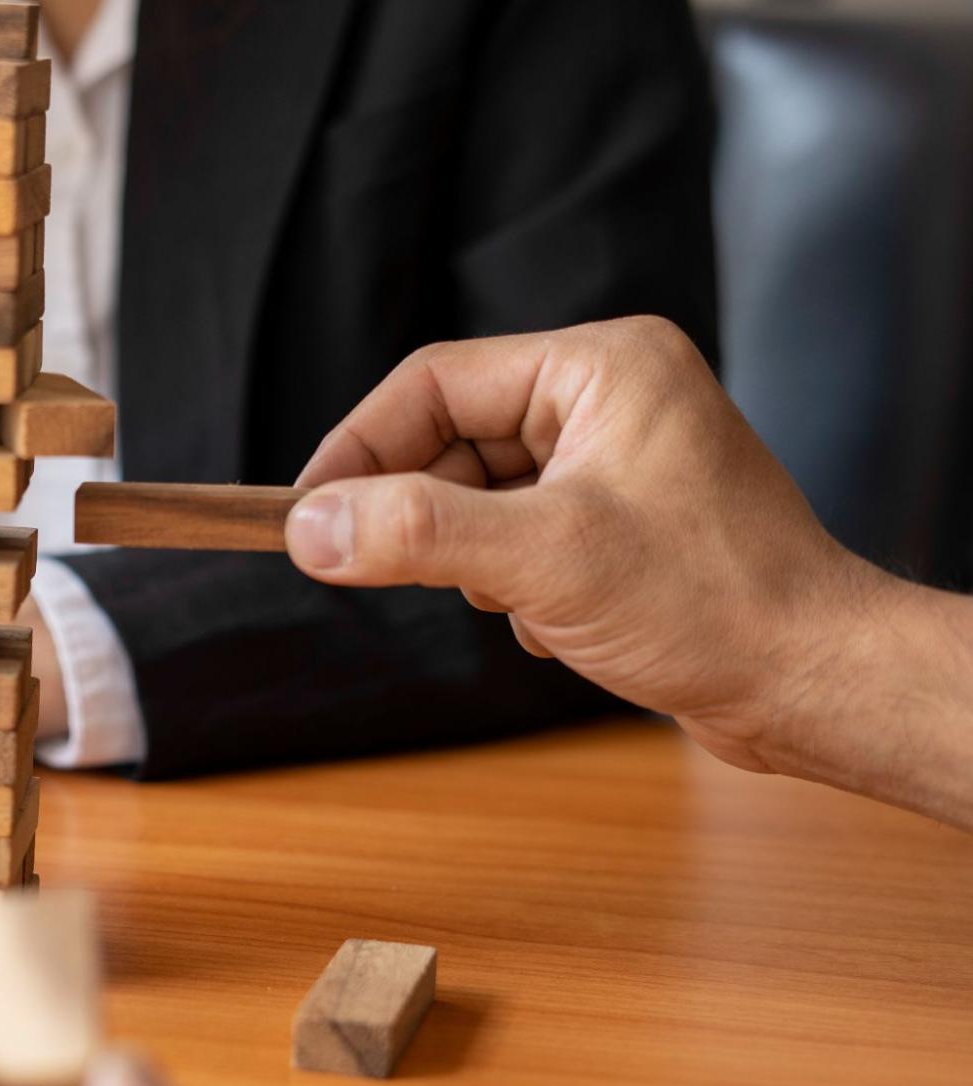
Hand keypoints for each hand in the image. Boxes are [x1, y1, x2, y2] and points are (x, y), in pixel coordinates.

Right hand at [287, 316, 899, 777]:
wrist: (814, 687)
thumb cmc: (714, 605)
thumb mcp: (542, 562)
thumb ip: (415, 533)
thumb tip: (308, 528)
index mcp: (600, 366)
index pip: (434, 384)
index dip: (357, 449)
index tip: (303, 515)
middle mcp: (609, 398)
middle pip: (449, 441)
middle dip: (427, 517)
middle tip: (388, 572)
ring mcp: (614, 463)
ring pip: (475, 499)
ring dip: (475, 563)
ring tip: (532, 603)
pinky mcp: (617, 524)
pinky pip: (513, 539)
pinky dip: (514, 589)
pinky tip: (564, 623)